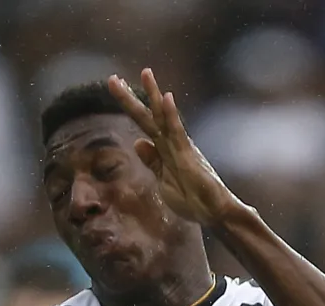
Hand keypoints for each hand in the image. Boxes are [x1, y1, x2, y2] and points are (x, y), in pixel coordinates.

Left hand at [110, 69, 245, 227]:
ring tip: (145, 73)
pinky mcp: (189, 155)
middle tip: (111, 78)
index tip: (114, 86)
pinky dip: (172, 115)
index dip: (129, 105)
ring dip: (153, 95)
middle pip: (148, 114)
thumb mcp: (163, 180)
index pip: (143, 122)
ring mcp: (180, 146)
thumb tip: (138, 142)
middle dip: (130, 97)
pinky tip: (167, 98)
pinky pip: (178, 132)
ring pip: (163, 117)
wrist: (213, 213)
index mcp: (164, 148)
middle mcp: (171, 142)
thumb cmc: (191, 199)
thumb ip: (153, 161)